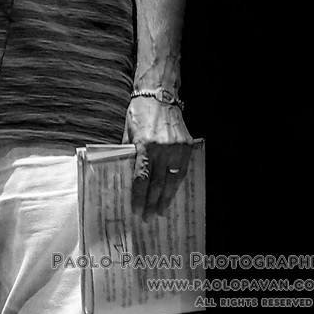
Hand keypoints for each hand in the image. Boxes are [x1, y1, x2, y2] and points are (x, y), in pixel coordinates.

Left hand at [123, 96, 192, 219]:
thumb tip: (126, 176)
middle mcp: (162, 149)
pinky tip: (171, 194)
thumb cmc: (139, 113)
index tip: (136, 210)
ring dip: (166, 198)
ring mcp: (176, 148)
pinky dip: (176, 184)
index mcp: (144, 146)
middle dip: (151, 202)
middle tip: (147, 218)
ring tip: (160, 212)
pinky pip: (181, 170)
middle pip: (157, 183)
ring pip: (171, 181)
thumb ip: (128, 154)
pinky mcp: (186, 146)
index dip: (138, 196)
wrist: (160, 95)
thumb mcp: (127, 133)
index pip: (141, 178)